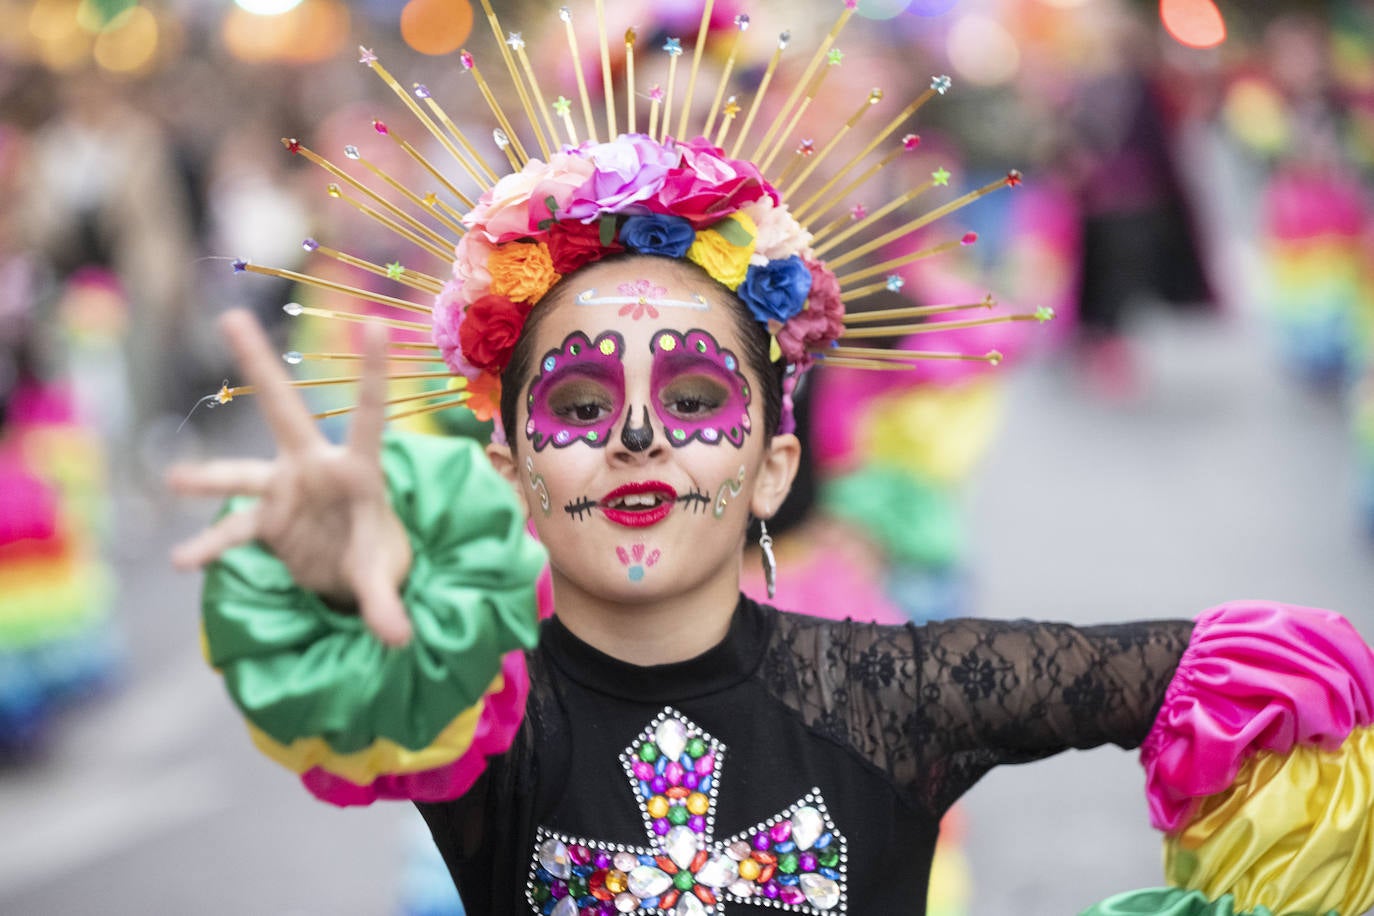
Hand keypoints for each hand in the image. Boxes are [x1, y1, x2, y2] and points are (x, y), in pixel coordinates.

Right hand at [168, 309, 413, 645]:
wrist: (350, 569)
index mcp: (358, 470)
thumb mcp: (382, 576)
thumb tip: (400, 640)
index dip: (371, 371)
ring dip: (207, 475)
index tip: (372, 320)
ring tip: (173, 479)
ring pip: (240, 471)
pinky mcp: (263, 520)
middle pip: (283, 410)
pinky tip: (182, 563)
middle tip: (230, 316)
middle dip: (258, 365)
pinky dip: (210, 549)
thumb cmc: (375, 554)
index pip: (369, 415)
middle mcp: (314, 468)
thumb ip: (386, 604)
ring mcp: (283, 490)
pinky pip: (231, 532)